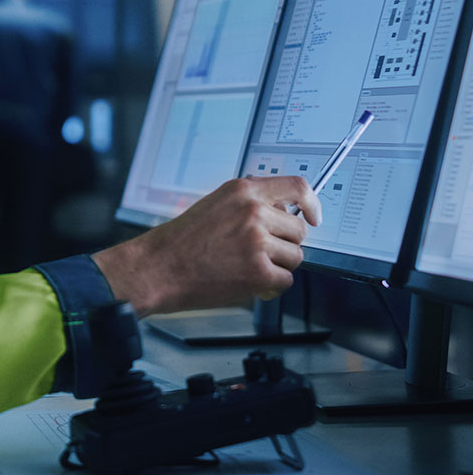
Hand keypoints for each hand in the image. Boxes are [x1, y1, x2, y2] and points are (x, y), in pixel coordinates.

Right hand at [91, 176, 320, 315]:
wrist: (160, 267)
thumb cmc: (182, 240)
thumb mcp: (216, 204)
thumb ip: (249, 203)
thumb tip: (282, 213)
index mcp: (243, 191)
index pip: (297, 187)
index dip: (312, 203)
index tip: (313, 216)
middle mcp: (253, 212)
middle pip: (299, 230)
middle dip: (284, 244)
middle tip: (259, 252)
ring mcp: (257, 242)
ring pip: (295, 257)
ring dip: (277, 266)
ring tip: (247, 266)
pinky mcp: (259, 271)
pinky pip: (285, 280)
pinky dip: (270, 286)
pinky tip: (246, 281)